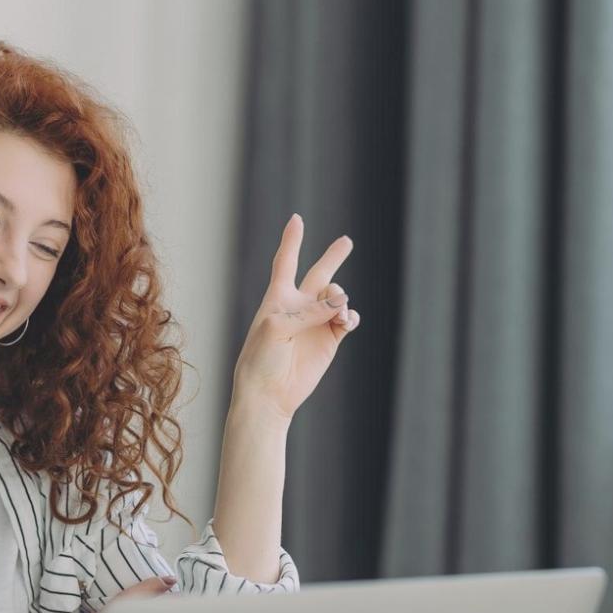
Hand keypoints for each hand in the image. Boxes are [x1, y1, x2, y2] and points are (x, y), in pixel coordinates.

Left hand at [231, 213, 359, 419]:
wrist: (269, 393)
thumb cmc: (262, 358)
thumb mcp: (277, 328)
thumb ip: (308, 312)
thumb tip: (341, 303)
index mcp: (278, 297)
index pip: (286, 262)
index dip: (292, 240)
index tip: (297, 219)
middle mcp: (300, 307)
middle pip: (320, 274)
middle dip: (334, 258)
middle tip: (347, 241)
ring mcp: (316, 323)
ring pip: (338, 298)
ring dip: (341, 300)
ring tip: (339, 314)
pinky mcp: (330, 340)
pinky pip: (348, 319)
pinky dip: (351, 316)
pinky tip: (346, 321)